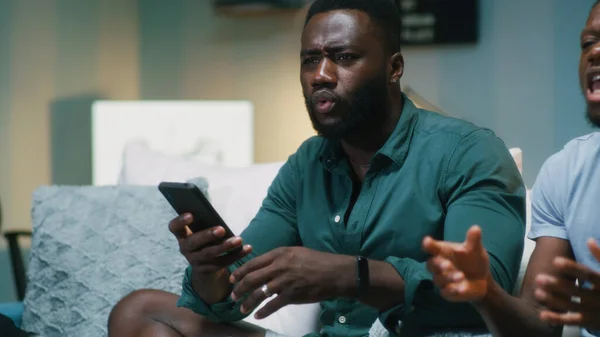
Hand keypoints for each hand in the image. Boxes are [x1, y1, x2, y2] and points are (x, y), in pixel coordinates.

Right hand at [168, 213, 251, 275]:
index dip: (180, 221)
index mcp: (182, 234)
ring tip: (239, 240)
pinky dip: (236, 255)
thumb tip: (216, 214)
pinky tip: (247, 249)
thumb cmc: (206, 238)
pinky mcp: (206, 270)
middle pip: (193, 242)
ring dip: (225, 247)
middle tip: (222, 229)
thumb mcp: (202, 230)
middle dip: (207, 235)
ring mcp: (194, 261)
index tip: (191, 214)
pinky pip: (222, 263)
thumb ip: (205, 222)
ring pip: (209, 254)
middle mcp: (185, 248)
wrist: (205, 263)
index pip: (174, 227)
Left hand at [228, 247, 350, 318]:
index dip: (240, 272)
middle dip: (239, 288)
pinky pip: (272, 305)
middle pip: (252, 278)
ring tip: (242, 308)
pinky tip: (257, 315)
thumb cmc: (316, 261)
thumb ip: (279, 258)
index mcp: (279, 254)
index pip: (253, 263)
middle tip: (233, 296)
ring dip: (248, 302)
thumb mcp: (295, 252)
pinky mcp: (292, 295)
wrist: (334, 272)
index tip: (232, 278)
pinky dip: (263, 311)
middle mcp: (279, 266)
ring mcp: (285, 281)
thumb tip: (264, 265)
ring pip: (259, 293)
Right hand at [422, 225, 489, 301]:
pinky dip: (454, 290)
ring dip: (449, 278)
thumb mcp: (476, 249)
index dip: (428, 245)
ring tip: (461, 276)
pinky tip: (463, 288)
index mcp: (443, 252)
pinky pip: (446, 292)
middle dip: (438, 264)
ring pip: (438, 279)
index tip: (427, 242)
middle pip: (430, 264)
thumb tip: (476, 228)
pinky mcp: (447, 292)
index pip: (430, 247)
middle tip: (448, 265)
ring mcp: (441, 279)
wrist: (483, 280)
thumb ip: (473, 240)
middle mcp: (439, 265)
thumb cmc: (474, 260)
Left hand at [534, 238, 599, 329]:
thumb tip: (589, 240)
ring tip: (537, 293)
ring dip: (554, 300)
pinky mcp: (589, 321)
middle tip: (539, 278)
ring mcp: (593, 311)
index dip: (572, 268)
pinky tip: (542, 314)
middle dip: (558, 285)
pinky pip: (571, 321)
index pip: (587, 274)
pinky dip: (557, 319)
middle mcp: (599, 297)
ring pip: (571, 305)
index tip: (555, 261)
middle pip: (576, 291)